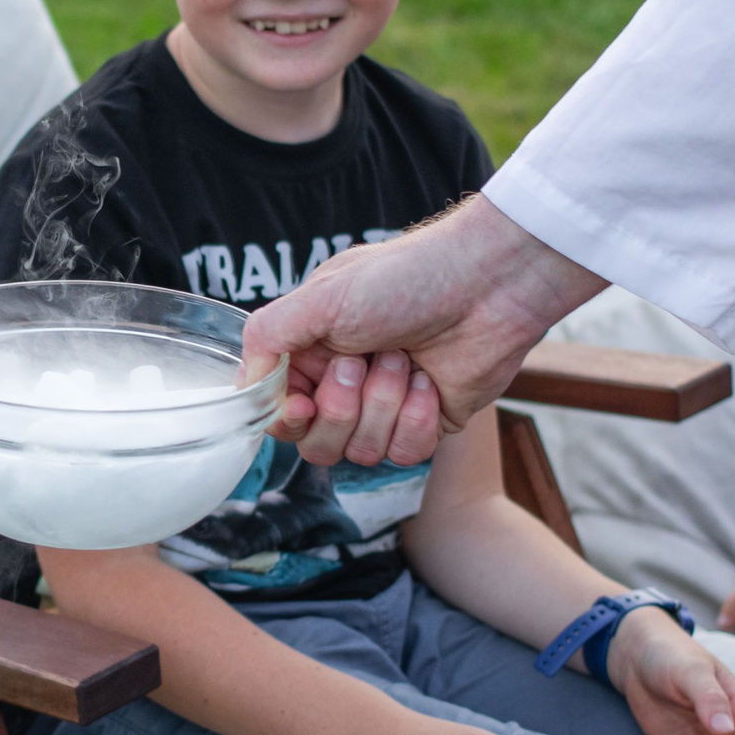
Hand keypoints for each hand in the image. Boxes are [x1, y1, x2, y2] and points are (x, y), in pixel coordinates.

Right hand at [243, 196, 604, 466]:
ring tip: (405, 359)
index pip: (280, 411)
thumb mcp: (321, 296)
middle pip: (315, 443)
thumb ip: (267, 337)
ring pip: (360, 451)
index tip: (304, 402)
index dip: (289, 416)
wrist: (487, 286)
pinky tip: (430, 382)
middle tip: (363, 361)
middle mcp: (345, 383)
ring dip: (384, 404)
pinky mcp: (426, 425)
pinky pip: (404, 455)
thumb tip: (247, 385)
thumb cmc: (405, 279)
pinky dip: (417, 420)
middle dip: (341, 406)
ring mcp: (386, 407)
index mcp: (312, 350)